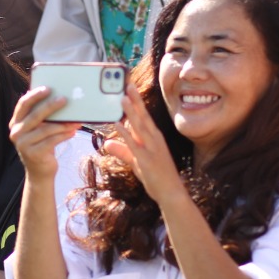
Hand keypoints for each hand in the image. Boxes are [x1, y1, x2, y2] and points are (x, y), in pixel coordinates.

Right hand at [9, 87, 79, 180]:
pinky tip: (72, 131)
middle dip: (51, 106)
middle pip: (35, 115)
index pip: (23, 105)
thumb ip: (41, 117)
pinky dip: (64, 135)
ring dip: (63, 123)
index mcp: (16, 123)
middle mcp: (16, 133)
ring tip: (76, 120)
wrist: (39, 172)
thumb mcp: (38, 130)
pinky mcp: (33, 154)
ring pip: (45, 129)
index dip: (35, 95)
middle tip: (64, 99)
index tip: (48, 89)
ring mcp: (23, 144)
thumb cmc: (42, 146)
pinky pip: (51, 141)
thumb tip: (59, 99)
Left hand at [102, 85, 184, 205]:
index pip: (144, 116)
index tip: (130, 88)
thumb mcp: (136, 162)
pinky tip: (118, 123)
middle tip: (127, 84)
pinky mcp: (146, 159)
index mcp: (154, 138)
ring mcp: (151, 149)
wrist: (171, 193)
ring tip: (122, 97)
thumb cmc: (156, 177)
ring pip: (140, 126)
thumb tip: (107, 143)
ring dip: (131, 111)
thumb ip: (122, 150)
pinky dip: (125, 132)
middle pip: (143, 116)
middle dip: (135, 100)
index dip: (137, 102)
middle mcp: (155, 140)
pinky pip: (134, 143)